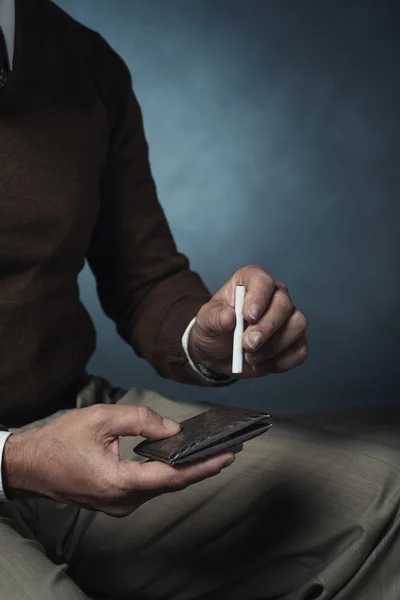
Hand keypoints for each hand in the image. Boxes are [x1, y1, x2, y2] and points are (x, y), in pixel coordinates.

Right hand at [3, 404, 238, 516]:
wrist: (32, 465)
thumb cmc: (60, 440)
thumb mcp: (100, 418)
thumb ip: (139, 420)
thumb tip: (172, 429)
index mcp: (118, 482)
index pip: (172, 476)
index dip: (203, 466)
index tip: (228, 456)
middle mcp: (123, 501)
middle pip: (172, 484)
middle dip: (203, 467)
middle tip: (230, 450)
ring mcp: (120, 504)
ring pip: (162, 486)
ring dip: (188, 470)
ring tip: (213, 452)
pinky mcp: (117, 500)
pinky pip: (150, 486)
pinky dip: (170, 472)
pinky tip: (182, 458)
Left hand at [189, 265, 307, 377]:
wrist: (218, 353)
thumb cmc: (214, 329)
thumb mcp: (204, 322)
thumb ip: (214, 318)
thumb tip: (229, 317)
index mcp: (251, 282)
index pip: (262, 280)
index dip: (259, 296)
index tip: (248, 316)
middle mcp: (274, 295)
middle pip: (284, 304)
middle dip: (267, 327)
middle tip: (247, 344)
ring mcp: (288, 318)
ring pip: (297, 325)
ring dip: (274, 346)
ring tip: (250, 357)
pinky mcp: (295, 341)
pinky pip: (300, 350)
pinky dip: (280, 362)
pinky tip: (260, 364)